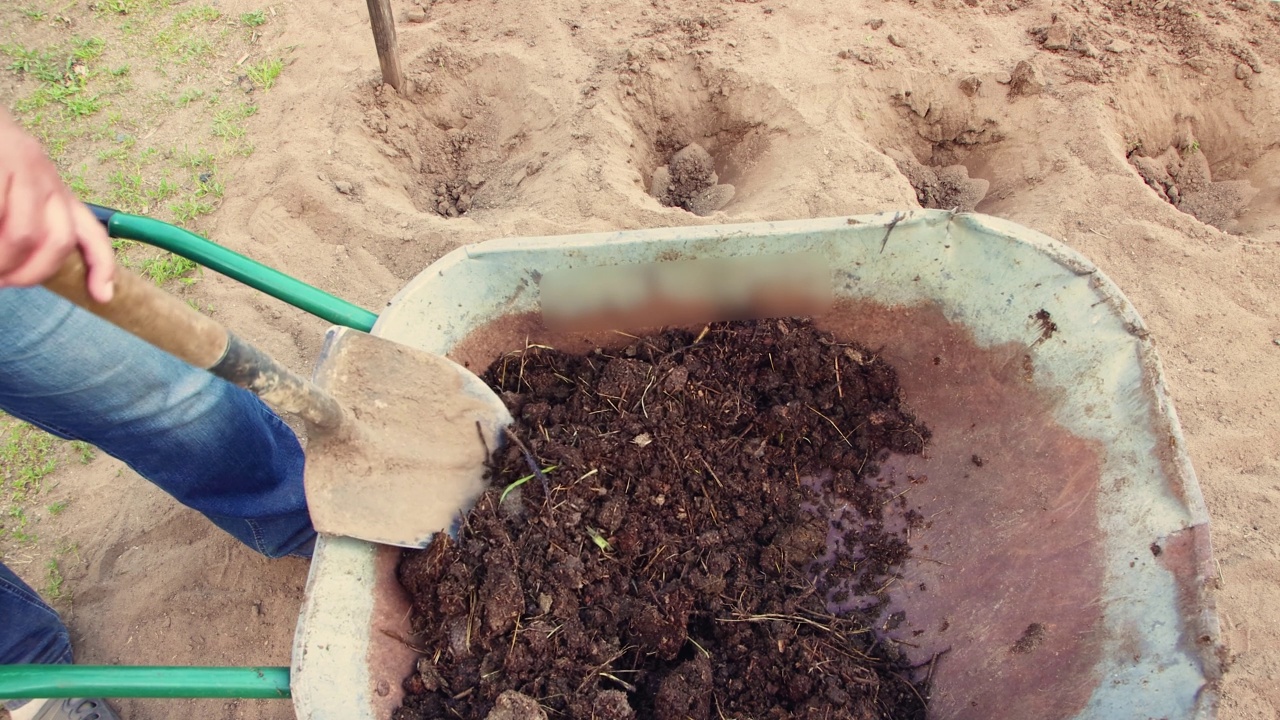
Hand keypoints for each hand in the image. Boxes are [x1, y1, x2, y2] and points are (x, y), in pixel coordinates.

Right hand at [0, 110, 114, 301]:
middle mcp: (47, 179)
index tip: (103, 295)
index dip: (102, 266)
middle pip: (58, 241)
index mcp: (57, 192)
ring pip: (23, 234)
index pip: (91, 232)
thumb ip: (30, 221)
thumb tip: (17, 269)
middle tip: (4, 282)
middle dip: (32, 273)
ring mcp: (23, 168)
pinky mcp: (1, 161)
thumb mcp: (20, 188)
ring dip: (3, 260)